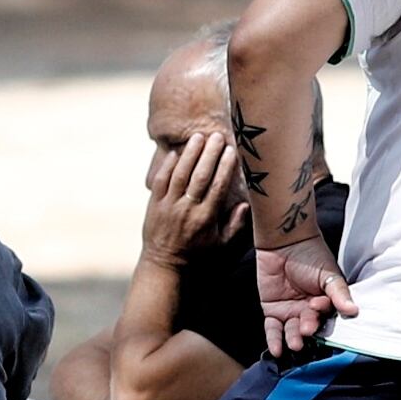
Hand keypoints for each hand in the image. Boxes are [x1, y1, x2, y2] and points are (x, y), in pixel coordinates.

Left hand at [140, 131, 244, 264]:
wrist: (164, 263)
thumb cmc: (196, 252)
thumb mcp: (221, 243)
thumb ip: (235, 224)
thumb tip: (246, 204)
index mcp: (205, 217)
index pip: (218, 187)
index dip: (225, 167)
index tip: (232, 151)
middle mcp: (187, 209)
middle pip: (199, 176)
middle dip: (209, 154)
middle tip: (217, 136)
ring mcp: (168, 205)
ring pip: (179, 175)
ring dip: (189, 154)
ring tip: (198, 137)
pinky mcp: (154, 204)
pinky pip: (160, 181)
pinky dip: (167, 166)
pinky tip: (176, 152)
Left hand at [255, 234, 357, 356]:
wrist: (284, 242)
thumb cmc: (311, 255)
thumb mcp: (329, 275)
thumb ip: (339, 293)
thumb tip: (354, 310)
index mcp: (327, 303)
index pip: (328, 316)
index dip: (322, 313)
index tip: (318, 307)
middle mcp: (310, 311)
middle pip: (310, 326)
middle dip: (308, 329)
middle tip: (306, 329)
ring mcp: (291, 312)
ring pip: (293, 331)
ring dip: (294, 339)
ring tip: (295, 344)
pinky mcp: (273, 311)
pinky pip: (273, 329)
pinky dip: (274, 340)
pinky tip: (277, 351)